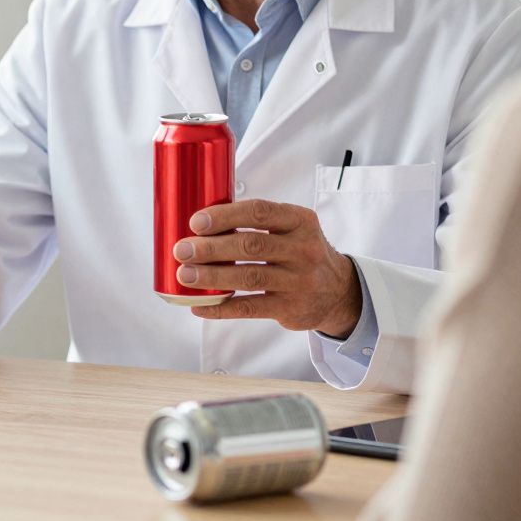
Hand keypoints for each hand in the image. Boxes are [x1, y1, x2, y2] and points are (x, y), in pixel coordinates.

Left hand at [172, 199, 362, 337]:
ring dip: (212, 277)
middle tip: (182, 250)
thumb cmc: (300, 252)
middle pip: (250, 246)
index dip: (225, 216)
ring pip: (249, 277)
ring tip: (185, 276)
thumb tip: (199, 226)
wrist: (338, 291)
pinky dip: (222, 308)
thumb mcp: (292, 229)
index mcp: (300, 221)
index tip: (196, 222)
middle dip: (211, 248)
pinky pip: (250, 308)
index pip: (259, 212)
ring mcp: (299, 281)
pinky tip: (200, 306)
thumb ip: (256, 224)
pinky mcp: (292, 308)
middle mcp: (303, 249)